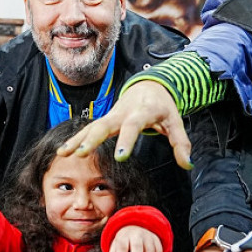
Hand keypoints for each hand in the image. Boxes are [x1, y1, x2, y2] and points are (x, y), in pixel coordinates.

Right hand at [57, 80, 191, 168]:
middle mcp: (122, 113)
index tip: (121, 157)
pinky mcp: (104, 119)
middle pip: (105, 125)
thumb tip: (188, 165)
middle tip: (81, 153)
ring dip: (77, 139)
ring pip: (91, 126)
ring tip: (63, 154)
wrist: (149, 86)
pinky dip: (75, 139)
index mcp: (141, 112)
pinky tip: (63, 152)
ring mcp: (111, 115)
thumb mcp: (176, 122)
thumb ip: (181, 144)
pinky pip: (88, 129)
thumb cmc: (163, 106)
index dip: (126, 141)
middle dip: (92, 139)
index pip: (133, 126)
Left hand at [103, 225, 163, 251]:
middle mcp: (137, 235)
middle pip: (137, 246)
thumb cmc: (124, 243)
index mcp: (124, 237)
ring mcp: (148, 237)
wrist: (136, 228)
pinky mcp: (157, 241)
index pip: (121, 247)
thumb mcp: (115, 248)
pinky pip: (158, 251)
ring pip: (150, 249)